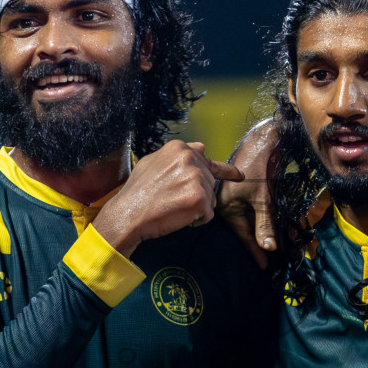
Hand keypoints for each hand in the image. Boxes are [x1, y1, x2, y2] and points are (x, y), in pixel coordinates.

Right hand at [93, 140, 242, 254]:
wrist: (128, 213)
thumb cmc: (137, 192)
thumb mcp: (152, 162)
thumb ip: (176, 156)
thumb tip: (199, 147)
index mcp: (179, 148)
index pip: (206, 158)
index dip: (222, 170)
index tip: (239, 176)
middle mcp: (190, 159)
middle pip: (209, 182)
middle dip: (197, 194)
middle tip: (174, 200)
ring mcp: (197, 178)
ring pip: (211, 199)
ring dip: (197, 207)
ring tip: (173, 207)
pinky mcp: (200, 198)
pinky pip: (208, 214)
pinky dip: (196, 220)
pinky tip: (178, 216)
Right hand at [217, 119, 279, 267]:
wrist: (262, 138)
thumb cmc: (259, 167)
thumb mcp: (263, 199)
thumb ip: (265, 225)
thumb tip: (269, 249)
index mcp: (225, 207)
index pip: (243, 236)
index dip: (255, 251)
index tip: (264, 267)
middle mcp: (226, 204)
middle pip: (245, 229)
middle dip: (259, 243)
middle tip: (271, 261)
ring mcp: (234, 198)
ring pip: (250, 221)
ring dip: (262, 232)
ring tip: (275, 247)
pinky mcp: (243, 192)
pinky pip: (252, 211)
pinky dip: (262, 220)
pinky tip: (270, 228)